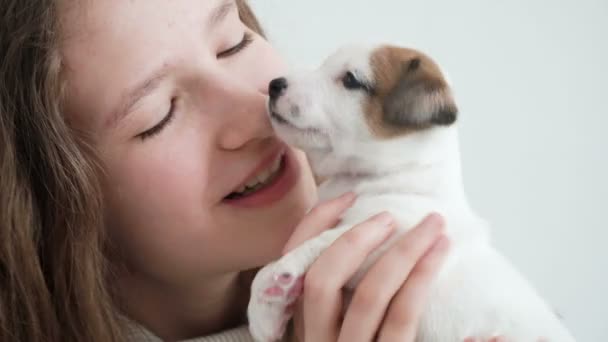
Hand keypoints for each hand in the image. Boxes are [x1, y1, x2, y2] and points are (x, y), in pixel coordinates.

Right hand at [282, 193, 448, 341]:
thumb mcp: (335, 330)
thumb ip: (341, 294)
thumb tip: (365, 232)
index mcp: (302, 324)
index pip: (293, 263)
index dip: (316, 225)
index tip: (349, 198)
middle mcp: (316, 340)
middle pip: (325, 278)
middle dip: (361, 238)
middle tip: (395, 217)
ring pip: (372, 298)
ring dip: (408, 257)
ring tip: (435, 232)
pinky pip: (404, 324)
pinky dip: (430, 293)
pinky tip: (451, 271)